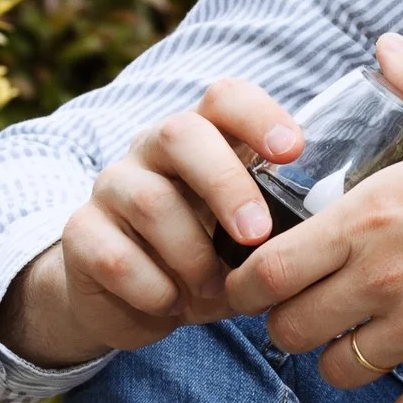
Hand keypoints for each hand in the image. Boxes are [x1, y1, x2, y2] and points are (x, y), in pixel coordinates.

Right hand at [0, 79, 303, 365]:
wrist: (132, 302)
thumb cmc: (206, 259)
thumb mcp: (246, 240)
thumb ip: (276, 226)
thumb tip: (322, 238)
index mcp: (204, 139)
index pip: (224, 98)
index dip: (258, 115)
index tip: (292, 151)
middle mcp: (152, 150)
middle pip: (180, 133)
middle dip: (225, 184)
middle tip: (255, 233)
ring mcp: (111, 186)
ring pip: (151, 202)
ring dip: (192, 256)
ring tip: (212, 289)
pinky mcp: (80, 232)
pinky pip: (117, 257)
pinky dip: (155, 289)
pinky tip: (169, 304)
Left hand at [224, 34, 402, 402]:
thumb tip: (385, 45)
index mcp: (369, 216)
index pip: (267, 270)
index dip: (247, 284)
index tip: (255, 286)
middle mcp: (384, 278)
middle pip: (289, 331)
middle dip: (289, 328)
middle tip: (308, 319)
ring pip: (340, 373)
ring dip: (341, 366)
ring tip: (357, 352)